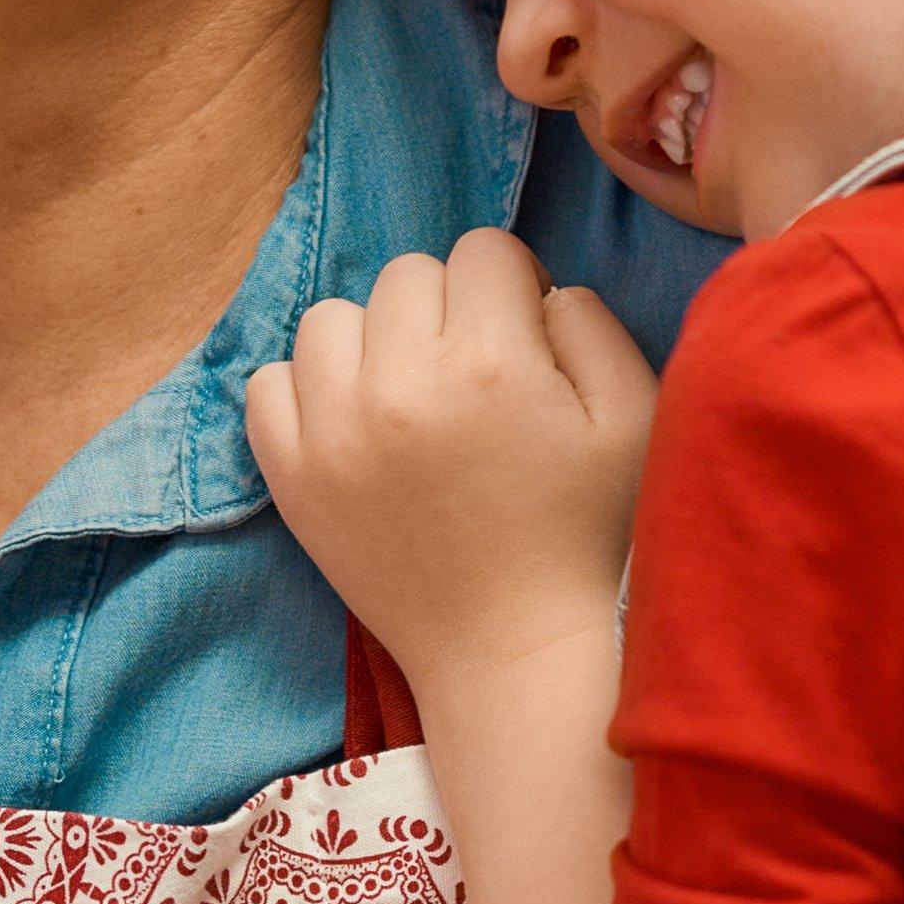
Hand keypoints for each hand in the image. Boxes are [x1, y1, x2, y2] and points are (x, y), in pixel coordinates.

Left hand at [241, 230, 657, 694]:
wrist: (515, 652)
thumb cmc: (588, 537)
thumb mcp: (634, 417)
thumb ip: (590, 324)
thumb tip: (535, 290)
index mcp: (491, 362)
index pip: (483, 250)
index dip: (514, 286)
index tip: (525, 340)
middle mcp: (400, 385)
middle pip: (406, 275)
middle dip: (447, 308)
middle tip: (474, 378)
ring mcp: (333, 432)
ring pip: (331, 319)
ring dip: (372, 341)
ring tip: (410, 397)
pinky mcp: (292, 478)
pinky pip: (268, 383)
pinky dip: (308, 390)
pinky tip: (356, 425)